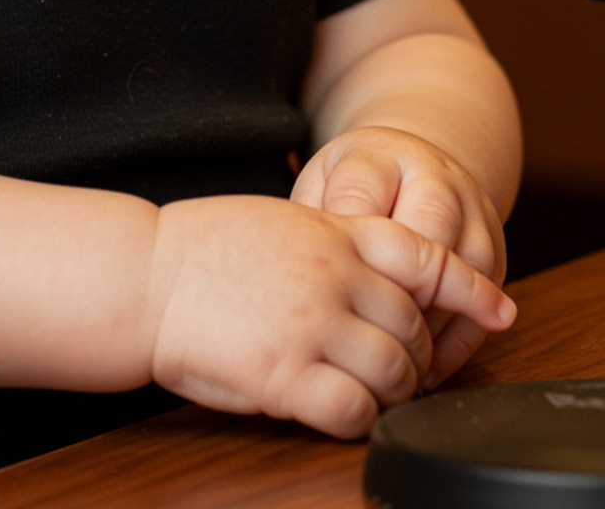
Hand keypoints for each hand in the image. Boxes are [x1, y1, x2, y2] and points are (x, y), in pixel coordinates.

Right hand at [147, 192, 513, 437]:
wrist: (143, 277)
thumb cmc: (200, 249)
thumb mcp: (278, 221)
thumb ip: (329, 241)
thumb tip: (370, 272)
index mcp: (330, 233)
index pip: (423, 255)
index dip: (469, 285)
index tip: (499, 308)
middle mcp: (331, 276)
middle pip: (414, 325)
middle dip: (418, 355)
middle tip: (405, 370)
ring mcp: (310, 325)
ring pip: (393, 372)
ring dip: (394, 392)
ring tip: (374, 395)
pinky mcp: (284, 375)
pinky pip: (352, 411)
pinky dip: (360, 420)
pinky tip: (342, 413)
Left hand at [291, 127, 508, 384]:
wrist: (417, 167)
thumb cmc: (355, 186)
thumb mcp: (324, 182)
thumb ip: (314, 218)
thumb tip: (303, 272)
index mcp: (382, 156)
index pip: (363, 190)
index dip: (342, 238)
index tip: (323, 281)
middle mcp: (438, 179)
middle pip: (429, 230)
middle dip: (398, 286)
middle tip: (367, 332)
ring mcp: (474, 216)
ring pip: (466, 272)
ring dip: (432, 324)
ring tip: (395, 363)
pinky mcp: (496, 254)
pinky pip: (486, 305)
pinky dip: (457, 344)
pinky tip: (426, 368)